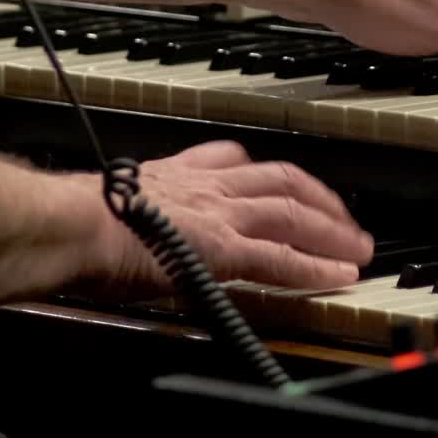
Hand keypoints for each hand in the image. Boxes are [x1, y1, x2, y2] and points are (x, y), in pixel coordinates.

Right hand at [82, 141, 372, 296]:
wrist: (78, 221)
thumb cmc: (86, 217)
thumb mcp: (127, 197)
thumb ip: (150, 204)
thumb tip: (144, 222)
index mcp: (183, 173)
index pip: (238, 161)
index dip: (268, 175)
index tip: (288, 185)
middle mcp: (210, 186)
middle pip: (281, 181)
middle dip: (320, 198)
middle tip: (345, 218)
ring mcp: (222, 214)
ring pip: (292, 214)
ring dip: (332, 231)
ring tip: (359, 248)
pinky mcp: (225, 248)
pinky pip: (281, 258)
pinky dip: (315, 267)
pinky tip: (339, 276)